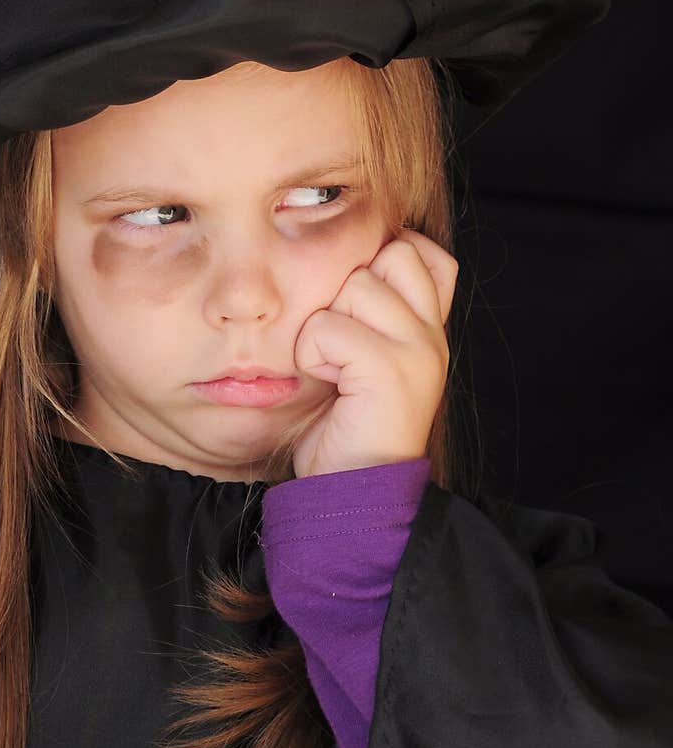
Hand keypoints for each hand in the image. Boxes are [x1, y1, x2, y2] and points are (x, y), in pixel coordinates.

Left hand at [289, 228, 457, 478]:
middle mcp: (434, 336)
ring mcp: (418, 351)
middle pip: (395, 254)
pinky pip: (329, 327)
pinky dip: (313, 354)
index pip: (427, 253)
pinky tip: (330, 385)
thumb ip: (373, 316)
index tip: (359, 304)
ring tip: (335, 368)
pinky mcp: (390, 370)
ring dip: (326, 325)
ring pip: (357, 285)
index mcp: (431, 331)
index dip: (388, 256)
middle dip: (352, 287)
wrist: (357, 494)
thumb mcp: (368, 361)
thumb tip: (348, 263)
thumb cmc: (348, 429)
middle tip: (344, 342)